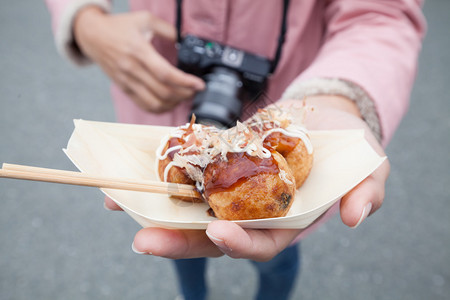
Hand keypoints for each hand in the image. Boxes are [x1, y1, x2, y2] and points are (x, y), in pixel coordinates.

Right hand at [73, 6, 204, 111]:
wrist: (91, 35)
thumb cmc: (119, 27)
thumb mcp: (144, 19)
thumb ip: (168, 29)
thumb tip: (187, 39)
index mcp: (138, 51)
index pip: (165, 73)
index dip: (185, 82)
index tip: (199, 84)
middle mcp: (132, 69)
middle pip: (163, 91)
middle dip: (184, 94)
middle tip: (195, 89)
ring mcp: (127, 81)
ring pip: (155, 103)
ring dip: (174, 104)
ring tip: (184, 96)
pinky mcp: (124, 88)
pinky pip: (144, 105)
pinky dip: (160, 109)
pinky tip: (170, 103)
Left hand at [107, 95, 389, 260]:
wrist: (326, 117)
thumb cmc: (350, 149)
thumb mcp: (369, 169)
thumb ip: (365, 194)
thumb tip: (354, 217)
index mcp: (286, 222)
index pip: (260, 243)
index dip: (240, 243)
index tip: (218, 233)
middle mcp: (254, 212)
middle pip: (212, 234)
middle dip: (179, 240)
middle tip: (145, 241)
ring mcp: (233, 188)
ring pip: (192, 207)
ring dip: (157, 210)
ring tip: (120, 207)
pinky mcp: (220, 163)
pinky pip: (188, 173)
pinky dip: (163, 175)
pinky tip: (134, 175)